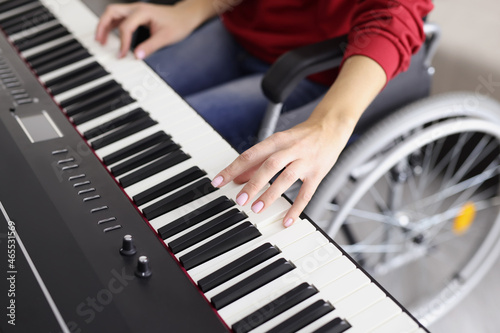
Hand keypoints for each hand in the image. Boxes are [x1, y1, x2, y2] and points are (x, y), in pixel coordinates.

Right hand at [95, 2, 201, 58]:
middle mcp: (137, 8)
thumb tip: (137, 56)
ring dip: (105, 25)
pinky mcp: (137, 15)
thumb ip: (150, 47)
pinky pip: (120, 17)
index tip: (122, 54)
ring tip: (101, 40)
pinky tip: (111, 36)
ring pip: (113, 13)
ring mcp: (136, 10)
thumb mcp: (165, 38)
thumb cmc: (178, 24)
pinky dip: (112, 26)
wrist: (186, 16)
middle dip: (102, 26)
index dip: (122, 42)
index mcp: (143, 12)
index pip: (126, 26)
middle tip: (99, 41)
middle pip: (111, 12)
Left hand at [211, 118, 352, 226]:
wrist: (331, 127)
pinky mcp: (318, 173)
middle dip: (252, 183)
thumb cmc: (300, 137)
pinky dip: (296, 208)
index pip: (250, 154)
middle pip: (268, 165)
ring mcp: (305, 161)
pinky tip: (286, 220)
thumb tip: (236, 178)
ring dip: (270, 194)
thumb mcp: (277, 144)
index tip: (218, 182)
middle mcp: (290, 149)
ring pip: (286, 178)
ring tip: (256, 208)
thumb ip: (257, 161)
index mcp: (276, 140)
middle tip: (239, 199)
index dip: (233, 169)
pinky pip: (306, 193)